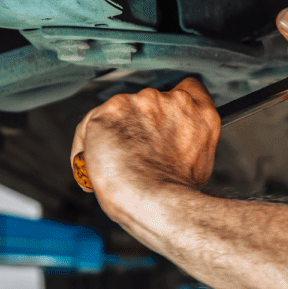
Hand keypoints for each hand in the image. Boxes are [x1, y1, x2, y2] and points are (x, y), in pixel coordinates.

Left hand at [70, 78, 219, 216]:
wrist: (154, 200)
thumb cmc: (176, 192)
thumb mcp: (199, 163)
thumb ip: (188, 141)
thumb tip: (173, 148)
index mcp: (198, 113)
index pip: (189, 88)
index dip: (171, 106)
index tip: (162, 121)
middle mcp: (170, 101)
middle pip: (149, 103)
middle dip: (140, 124)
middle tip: (137, 153)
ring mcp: (139, 102)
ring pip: (119, 113)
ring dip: (115, 133)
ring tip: (115, 164)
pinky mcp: (109, 111)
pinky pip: (90, 126)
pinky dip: (88, 144)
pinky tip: (94, 165)